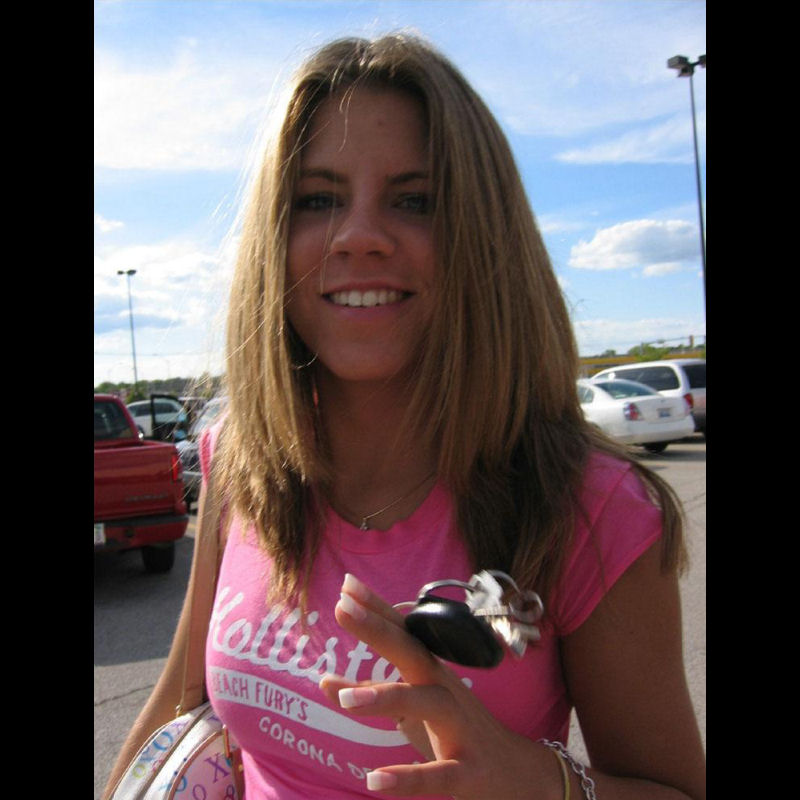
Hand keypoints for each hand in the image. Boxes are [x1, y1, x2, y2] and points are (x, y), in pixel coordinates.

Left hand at [319, 574, 560, 798]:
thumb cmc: (458, 733)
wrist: (519, 774)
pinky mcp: (468, 773)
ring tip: (346, 700)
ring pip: (427, 704)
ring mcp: (460, 729)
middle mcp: (446, 691)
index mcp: (432, 674)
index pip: (402, 633)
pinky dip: (407, 778)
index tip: (346, 584)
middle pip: (413, 653)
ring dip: (387, 698)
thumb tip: (323, 680)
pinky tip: (375, 781)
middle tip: (342, 607)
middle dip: (378, 629)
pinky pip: (438, 775)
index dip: (376, 608)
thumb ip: (371, 693)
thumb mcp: (412, 711)